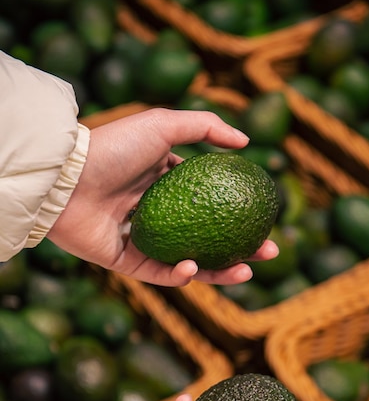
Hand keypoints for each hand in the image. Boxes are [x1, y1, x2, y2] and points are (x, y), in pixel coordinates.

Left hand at [48, 108, 277, 286]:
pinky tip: (194, 267)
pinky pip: (158, 274)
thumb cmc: (114, 148)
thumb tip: (247, 141)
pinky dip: (178, 274)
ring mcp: (145, 241)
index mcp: (168, 186)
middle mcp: (160, 215)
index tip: (267, 219)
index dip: (242, 214)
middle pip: (210, 238)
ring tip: (246, 272)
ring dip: (221, 272)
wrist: (66, 178)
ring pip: (190, 262)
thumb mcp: (163, 125)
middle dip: (243, 250)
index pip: (214, 205)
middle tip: (269, 252)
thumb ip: (206, 128)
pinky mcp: (126, 262)